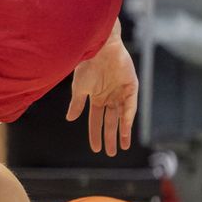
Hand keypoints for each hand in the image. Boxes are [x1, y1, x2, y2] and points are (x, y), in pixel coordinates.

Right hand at [68, 28, 137, 155]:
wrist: (99, 49)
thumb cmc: (86, 65)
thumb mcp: (79, 88)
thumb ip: (76, 104)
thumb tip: (70, 119)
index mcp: (96, 97)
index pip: (96, 120)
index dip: (95, 134)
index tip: (95, 149)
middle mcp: (109, 97)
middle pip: (109, 121)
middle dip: (109, 137)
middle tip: (110, 153)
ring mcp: (121, 93)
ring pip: (121, 117)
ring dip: (122, 132)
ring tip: (122, 147)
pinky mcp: (131, 87)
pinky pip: (130, 106)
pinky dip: (128, 118)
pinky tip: (125, 129)